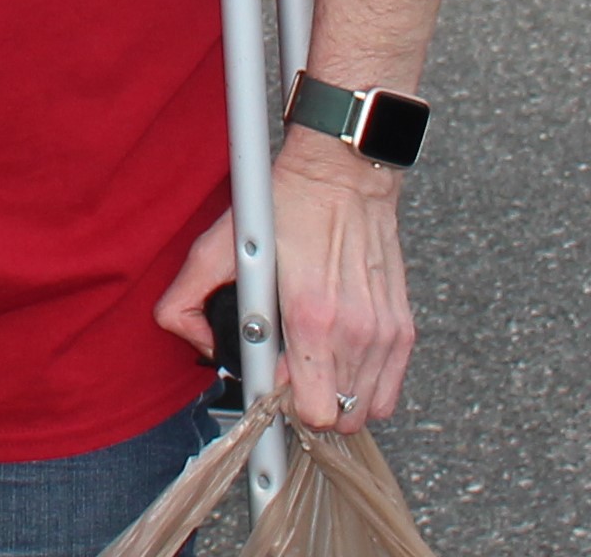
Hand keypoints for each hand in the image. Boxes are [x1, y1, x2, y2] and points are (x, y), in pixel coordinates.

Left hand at [155, 128, 410, 434]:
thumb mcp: (219, 242)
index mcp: (311, 316)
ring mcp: (384, 332)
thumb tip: (192, 337)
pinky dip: (365, 386)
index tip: (269, 376)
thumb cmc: (284, 205)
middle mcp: (356, 331)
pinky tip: (338, 356)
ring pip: (366, 409)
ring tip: (311, 361)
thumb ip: (187, 295)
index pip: (313, 410)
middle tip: (287, 368)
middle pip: (340, 416)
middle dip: (309, 402)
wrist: (342, 174)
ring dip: (337, 396)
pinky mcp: (403, 326)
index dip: (284, 400)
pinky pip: (388, 389)